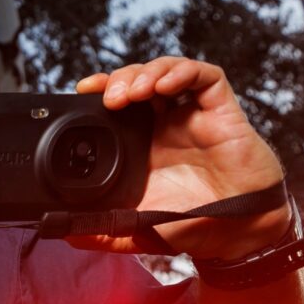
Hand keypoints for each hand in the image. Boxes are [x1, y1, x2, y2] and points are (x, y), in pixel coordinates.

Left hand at [76, 58, 288, 259]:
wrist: (238, 233)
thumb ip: (103, 230)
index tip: (83, 90)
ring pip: (169, 71)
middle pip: (140, 79)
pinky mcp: (223, 112)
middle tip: (109, 98)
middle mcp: (168, 124)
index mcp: (144, 144)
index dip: (101, 89)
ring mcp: (194, 116)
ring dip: (148, 72)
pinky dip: (183, 72)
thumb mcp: (137, 230)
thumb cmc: (193, 225)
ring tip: (133, 92)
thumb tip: (65, 232)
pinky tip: (165, 85)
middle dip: (121, 78)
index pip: (119, 102)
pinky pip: (206, 77)